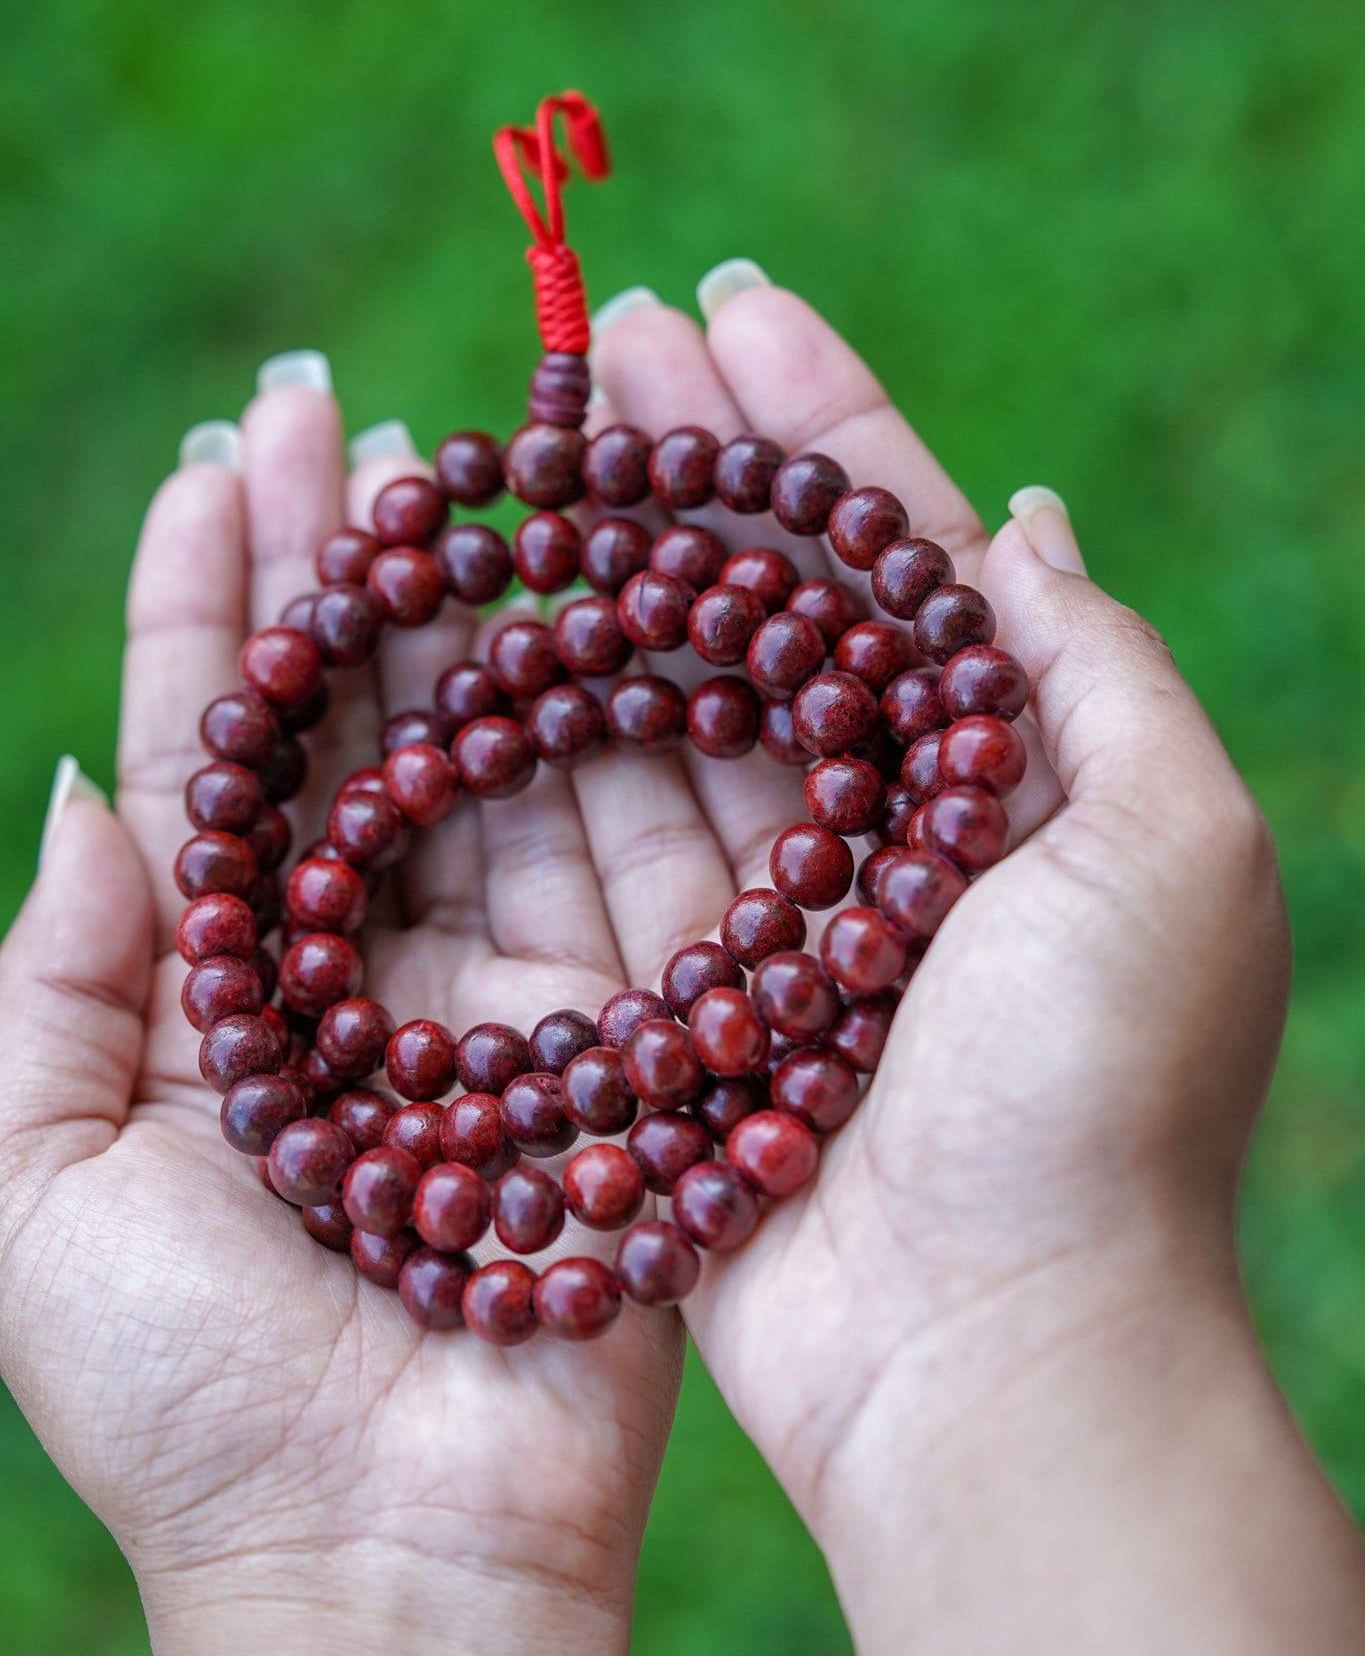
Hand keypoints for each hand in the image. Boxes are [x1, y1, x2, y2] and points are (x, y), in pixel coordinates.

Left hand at [0, 368, 679, 1655]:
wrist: (384, 1556)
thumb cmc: (187, 1394)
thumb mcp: (31, 1192)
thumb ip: (46, 987)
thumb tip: (92, 787)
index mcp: (216, 979)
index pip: (214, 746)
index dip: (214, 598)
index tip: (232, 457)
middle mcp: (361, 955)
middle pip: (354, 716)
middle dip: (340, 561)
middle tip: (345, 406)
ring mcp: (500, 981)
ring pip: (486, 752)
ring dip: (478, 605)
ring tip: (472, 457)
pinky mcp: (619, 1023)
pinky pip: (621, 850)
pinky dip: (613, 724)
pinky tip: (609, 600)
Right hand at [590, 274, 1364, 1655]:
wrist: (999, 1356)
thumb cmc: (1104, 1097)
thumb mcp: (1173, 846)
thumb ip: (1098, 667)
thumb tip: (1028, 521)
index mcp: (1001, 768)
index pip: (892, 551)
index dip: (815, 419)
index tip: (731, 298)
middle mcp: (876, 824)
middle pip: (758, 604)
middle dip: (681, 465)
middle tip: (593, 336)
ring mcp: (761, 909)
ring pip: (660, 702)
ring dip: (593, 575)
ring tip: (518, 443)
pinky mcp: (668, 998)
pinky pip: (583, 845)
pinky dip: (533, 740)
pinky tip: (474, 633)